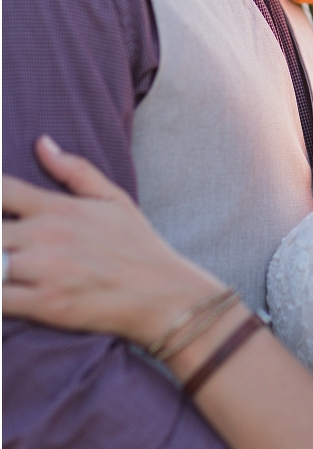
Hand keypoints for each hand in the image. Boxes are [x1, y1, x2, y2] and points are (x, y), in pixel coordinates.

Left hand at [2, 136, 217, 344]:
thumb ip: (75, 170)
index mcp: (59, 208)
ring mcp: (44, 271)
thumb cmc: (137, 246)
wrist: (162, 294)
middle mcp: (47, 236)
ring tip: (3, 262)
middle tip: (3, 241)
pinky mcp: (44, 305)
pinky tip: (5, 287)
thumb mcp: (114, 199)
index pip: (1, 190)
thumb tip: (42, 143)